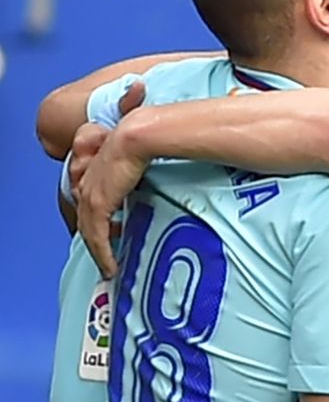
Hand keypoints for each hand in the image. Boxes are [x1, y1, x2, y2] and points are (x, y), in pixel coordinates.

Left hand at [74, 122, 154, 277]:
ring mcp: (90, 194)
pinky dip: (102, 255)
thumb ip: (147, 157)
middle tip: (110, 253)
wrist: (140, 133)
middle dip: (96, 236)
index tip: (114, 227)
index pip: (93, 195)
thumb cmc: (149, 135)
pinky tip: (111, 268)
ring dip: (98, 250)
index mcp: (100, 166)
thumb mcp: (144, 147)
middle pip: (86, 215)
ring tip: (110, 265)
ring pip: (88, 230)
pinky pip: (96, 238)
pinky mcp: (97, 206)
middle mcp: (90, 181)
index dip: (101, 214)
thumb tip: (168, 159)